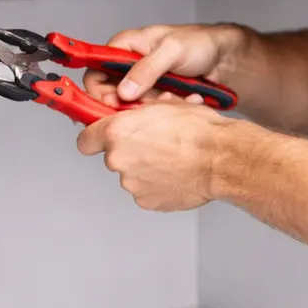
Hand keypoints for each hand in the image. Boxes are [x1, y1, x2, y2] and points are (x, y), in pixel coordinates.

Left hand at [75, 100, 231, 211]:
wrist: (220, 159)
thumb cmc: (199, 131)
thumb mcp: (166, 106)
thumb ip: (140, 113)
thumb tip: (137, 114)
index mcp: (118, 132)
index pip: (86, 140)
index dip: (95, 138)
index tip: (101, 139)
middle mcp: (119, 159)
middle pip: (113, 157)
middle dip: (130, 151)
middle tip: (155, 144)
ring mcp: (132, 183)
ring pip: (131, 175)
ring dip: (145, 168)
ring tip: (172, 160)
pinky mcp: (146, 201)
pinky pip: (146, 191)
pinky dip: (157, 185)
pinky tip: (175, 174)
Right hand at [82, 23, 241, 107]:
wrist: (224, 58)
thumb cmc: (199, 43)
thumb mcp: (172, 51)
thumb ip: (146, 69)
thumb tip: (123, 91)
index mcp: (124, 47)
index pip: (95, 72)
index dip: (99, 92)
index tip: (115, 105)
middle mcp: (128, 66)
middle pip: (110, 95)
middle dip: (129, 106)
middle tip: (149, 106)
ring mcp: (142, 83)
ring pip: (131, 107)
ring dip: (150, 109)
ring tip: (173, 100)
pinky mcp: (155, 97)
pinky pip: (149, 111)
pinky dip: (163, 111)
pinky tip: (181, 102)